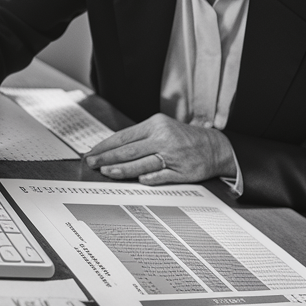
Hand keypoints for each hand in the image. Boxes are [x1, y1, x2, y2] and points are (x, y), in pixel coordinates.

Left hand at [85, 113, 234, 183]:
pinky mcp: (182, 171)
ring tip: (105, 172)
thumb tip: (111, 150)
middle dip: (106, 158)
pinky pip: (161, 176)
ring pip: (141, 163)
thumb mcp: (161, 128)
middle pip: (128, 150)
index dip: (105, 146)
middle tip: (90, 163)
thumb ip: (139, 138)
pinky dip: (149, 178)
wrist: (215, 147)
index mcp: (155, 125)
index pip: (123, 136)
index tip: (91, 153)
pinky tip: (137, 181)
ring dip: (121, 169)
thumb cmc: (182, 138)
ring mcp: (172, 155)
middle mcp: (162, 138)